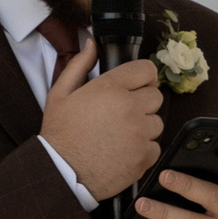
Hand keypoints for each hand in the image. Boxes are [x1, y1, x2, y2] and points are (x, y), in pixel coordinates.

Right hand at [41, 43, 162, 199]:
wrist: (61, 174)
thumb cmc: (60, 134)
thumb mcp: (60, 94)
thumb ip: (79, 65)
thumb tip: (91, 44)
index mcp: (110, 88)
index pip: (147, 70)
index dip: (143, 77)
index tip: (137, 85)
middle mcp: (129, 108)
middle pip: (156, 96)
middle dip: (142, 102)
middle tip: (123, 113)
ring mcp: (139, 133)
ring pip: (157, 122)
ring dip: (144, 126)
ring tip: (121, 134)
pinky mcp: (144, 157)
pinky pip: (155, 146)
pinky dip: (143, 149)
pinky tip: (123, 151)